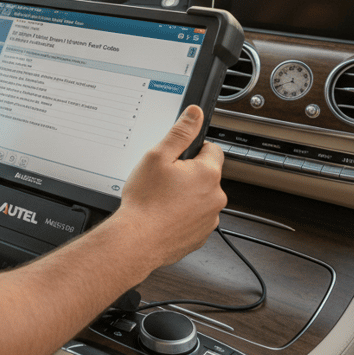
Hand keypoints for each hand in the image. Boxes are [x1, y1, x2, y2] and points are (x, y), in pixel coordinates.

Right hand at [116, 106, 225, 267]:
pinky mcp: (201, 236)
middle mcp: (215, 197)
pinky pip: (195, 218)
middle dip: (188, 174)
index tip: (178, 157)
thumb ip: (180, 132)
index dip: (193, 149)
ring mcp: (210, 219)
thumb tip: (195, 114)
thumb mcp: (158, 155)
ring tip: (161, 199)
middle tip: (163, 178)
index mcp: (208, 173)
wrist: (138, 240)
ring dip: (187, 195)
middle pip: (206, 175)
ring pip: (201, 198)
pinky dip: (182, 216)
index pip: (212, 149)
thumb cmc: (146, 201)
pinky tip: (163, 214)